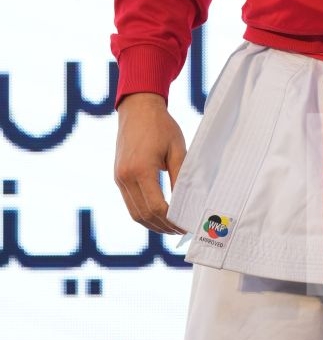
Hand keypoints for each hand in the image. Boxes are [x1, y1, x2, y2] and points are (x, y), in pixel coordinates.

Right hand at [114, 92, 186, 233]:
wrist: (138, 109)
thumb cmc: (161, 126)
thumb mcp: (177, 149)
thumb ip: (181, 177)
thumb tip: (187, 202)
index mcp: (141, 169)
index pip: (156, 207)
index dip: (172, 220)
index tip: (186, 225)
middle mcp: (126, 177)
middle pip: (144, 215)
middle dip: (163, 227)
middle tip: (181, 231)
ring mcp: (119, 178)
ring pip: (134, 214)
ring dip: (152, 224)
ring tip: (171, 227)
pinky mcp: (118, 177)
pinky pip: (130, 203)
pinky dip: (143, 214)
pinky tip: (158, 216)